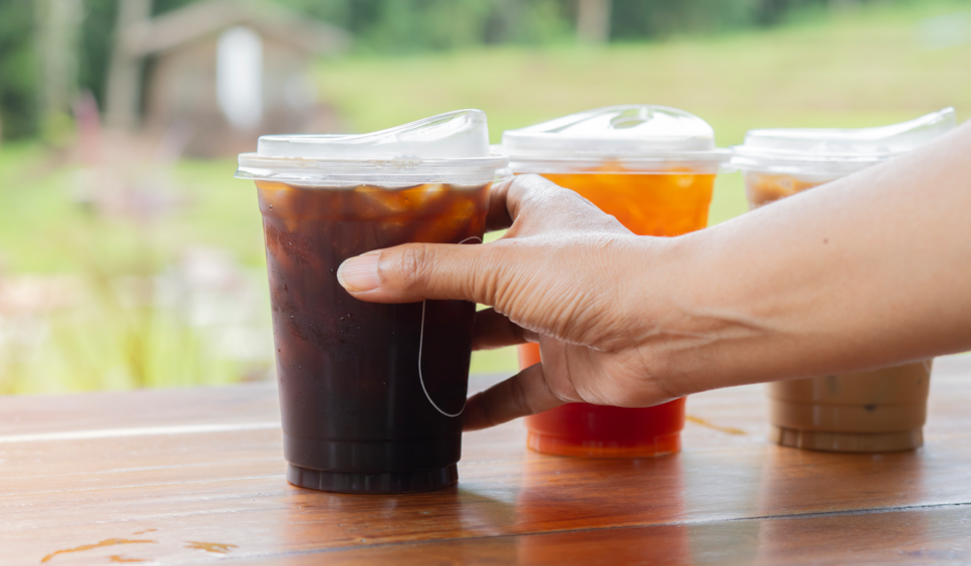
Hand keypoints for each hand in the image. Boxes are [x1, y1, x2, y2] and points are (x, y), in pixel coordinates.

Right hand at [336, 174, 681, 430]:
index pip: (499, 195)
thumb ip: (430, 272)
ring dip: (462, 342)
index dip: (463, 201)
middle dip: (445, 280)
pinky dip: (491, 404)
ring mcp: (560, 317)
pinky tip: (452, 419)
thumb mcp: (502, 267)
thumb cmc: (601, 277)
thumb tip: (354, 275)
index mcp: (542, 218)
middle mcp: (549, 265)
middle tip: (389, 291)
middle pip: (487, 268)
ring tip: (404, 349)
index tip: (416, 214)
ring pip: (500, 329)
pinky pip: (523, 389)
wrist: (675, 332)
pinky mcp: (571, 366)